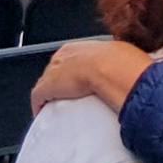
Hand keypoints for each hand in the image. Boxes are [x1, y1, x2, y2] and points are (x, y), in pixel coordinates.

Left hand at [31, 38, 154, 113]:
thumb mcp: (117, 56)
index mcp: (75, 48)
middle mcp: (61, 57)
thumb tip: (125, 68)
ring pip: (44, 84)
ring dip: (49, 96)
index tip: (72, 84)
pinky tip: (42, 114)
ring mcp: (53, 71)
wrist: (111, 67)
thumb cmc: (120, 61)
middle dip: (57, 84)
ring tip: (55, 108)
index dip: (67, 74)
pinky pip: (37, 97)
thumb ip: (113, 61)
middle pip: (53, 72)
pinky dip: (39, 106)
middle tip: (65, 98)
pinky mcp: (47, 87)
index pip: (65, 61)